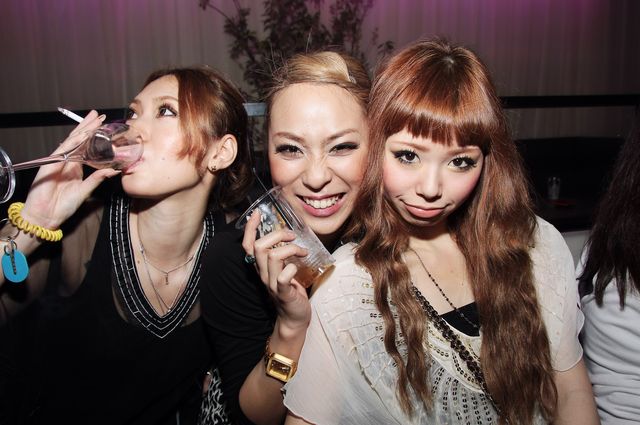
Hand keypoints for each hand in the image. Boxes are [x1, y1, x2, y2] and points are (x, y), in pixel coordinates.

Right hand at [21, 110, 119, 228]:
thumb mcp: (85, 191)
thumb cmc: (63, 206)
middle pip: (78, 140)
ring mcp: (58, 162)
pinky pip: (63, 151)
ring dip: (82, 130)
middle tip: (98, 115)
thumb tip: (114, 170)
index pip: (85, 147)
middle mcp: (67, 162)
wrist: (47, 217)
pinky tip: (81, 135)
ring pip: (72, 142)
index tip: (103, 126)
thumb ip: (97, 179)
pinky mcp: (51, 165)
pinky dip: (72, 142)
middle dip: (88, 127)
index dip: (93, 136)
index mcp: (75, 167)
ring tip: (92, 119)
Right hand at [242, 210, 311, 330]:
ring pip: (272, 257)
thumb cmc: (291, 291)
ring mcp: (271, 284)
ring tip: (302, 251)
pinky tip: (298, 268)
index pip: (248, 245)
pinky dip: (292, 268)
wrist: (294, 318)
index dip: (250, 228)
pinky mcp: (282, 293)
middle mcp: (262, 274)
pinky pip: (283, 276)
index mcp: (261, 267)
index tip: (257, 213)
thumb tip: (289, 237)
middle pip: (259, 247)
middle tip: (292, 236)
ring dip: (291, 249)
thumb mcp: (283, 269)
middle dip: (277, 235)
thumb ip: (282, 256)